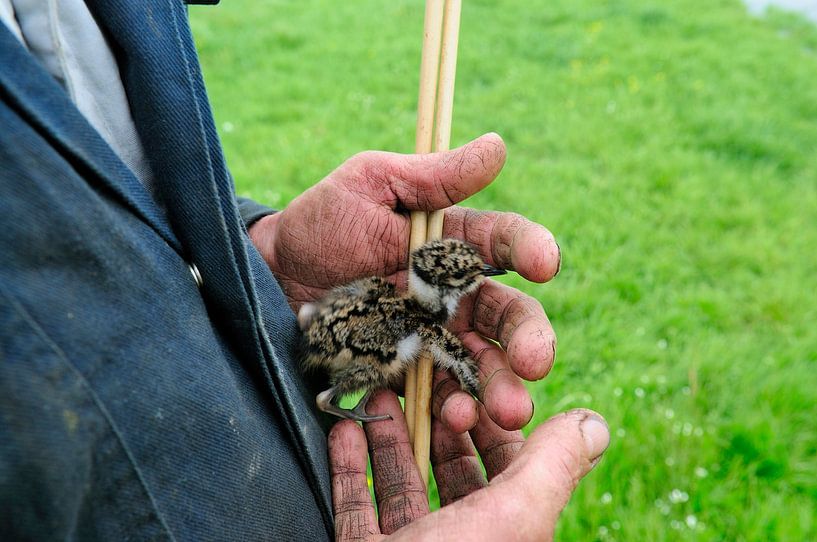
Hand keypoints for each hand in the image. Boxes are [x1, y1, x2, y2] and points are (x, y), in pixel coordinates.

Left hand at [249, 133, 560, 431]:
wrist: (271, 280)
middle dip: (528, 337)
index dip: (529, 249)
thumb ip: (433, 178)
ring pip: (483, 363)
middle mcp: (452, 294)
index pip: (503, 243)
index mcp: (451, 244)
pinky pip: (440, 396)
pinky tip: (456, 417)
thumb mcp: (370, 186)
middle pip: (506, 315)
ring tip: (507, 409)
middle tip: (534, 361)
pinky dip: (455, 409)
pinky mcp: (408, 374)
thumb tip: (498, 146)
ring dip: (502, 387)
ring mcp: (432, 338)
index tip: (544, 262)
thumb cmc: (321, 223)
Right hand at [328, 391, 608, 540]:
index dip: (491, 420)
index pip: (508, 467)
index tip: (468, 379)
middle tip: (418, 378)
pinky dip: (350, 467)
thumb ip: (552, 468)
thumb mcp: (511, 519)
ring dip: (390, 436)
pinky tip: (343, 429)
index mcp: (504, 535)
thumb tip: (595, 422)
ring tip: (377, 394)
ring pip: (401, 484)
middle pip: (451, 470)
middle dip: (435, 420)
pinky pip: (356, 507)